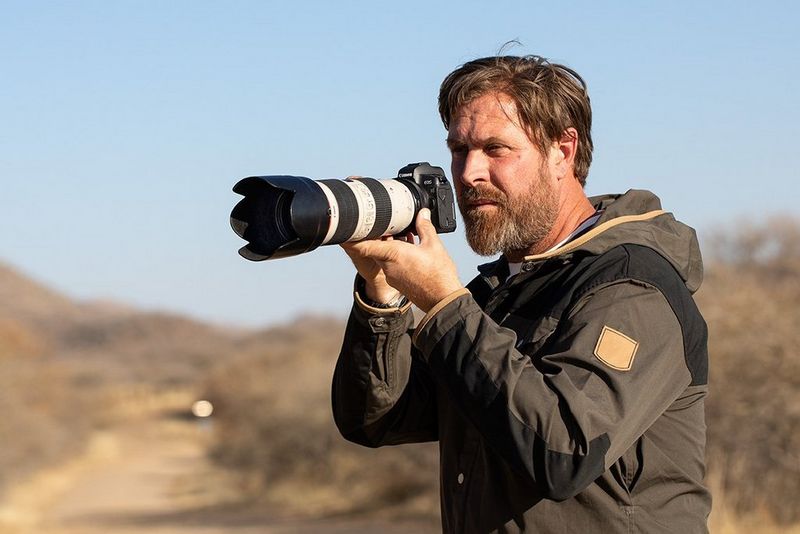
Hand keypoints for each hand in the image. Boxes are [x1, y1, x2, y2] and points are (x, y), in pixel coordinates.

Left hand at [342, 209, 461, 311]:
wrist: (442, 300)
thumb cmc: (438, 275)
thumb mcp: (433, 245)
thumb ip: (425, 227)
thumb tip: (422, 214)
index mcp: (393, 253)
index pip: (364, 245)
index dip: (353, 237)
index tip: (346, 230)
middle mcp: (388, 265)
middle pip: (375, 247)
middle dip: (380, 235)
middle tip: (386, 224)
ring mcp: (392, 275)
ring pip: (384, 256)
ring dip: (390, 245)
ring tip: (404, 236)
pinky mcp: (398, 282)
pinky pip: (392, 265)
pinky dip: (396, 256)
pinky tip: (411, 250)